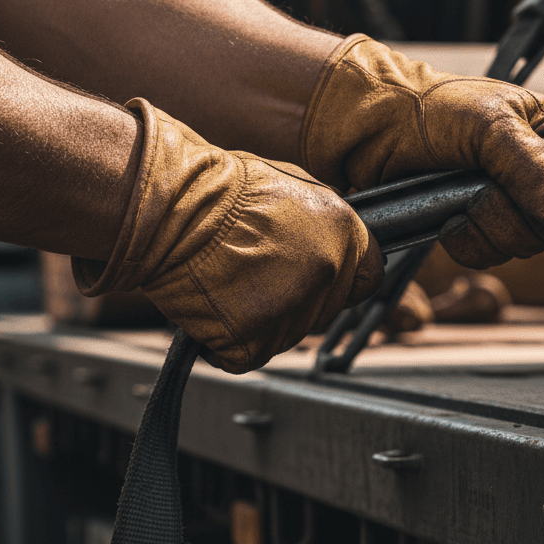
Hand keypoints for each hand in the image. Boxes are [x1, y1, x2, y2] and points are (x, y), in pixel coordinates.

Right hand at [73, 99, 382, 372]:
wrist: (174, 208)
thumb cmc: (222, 189)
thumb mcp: (294, 188)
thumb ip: (324, 223)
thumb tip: (333, 240)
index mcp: (344, 233)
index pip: (369, 277)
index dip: (345, 279)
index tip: (324, 278)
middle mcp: (327, 272)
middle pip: (326, 309)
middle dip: (298, 296)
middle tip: (257, 272)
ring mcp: (293, 309)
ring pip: (287, 333)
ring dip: (260, 318)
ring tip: (229, 280)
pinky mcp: (254, 340)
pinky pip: (246, 355)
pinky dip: (226, 342)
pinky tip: (211, 308)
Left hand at [298, 35, 543, 267]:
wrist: (366, 130)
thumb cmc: (427, 108)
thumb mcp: (485, 123)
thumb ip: (529, 162)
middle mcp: (542, 174)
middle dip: (520, 215)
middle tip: (485, 188)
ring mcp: (510, 203)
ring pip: (526, 246)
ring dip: (489, 229)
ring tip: (460, 196)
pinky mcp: (478, 229)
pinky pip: (491, 258)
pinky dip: (467, 243)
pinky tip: (448, 217)